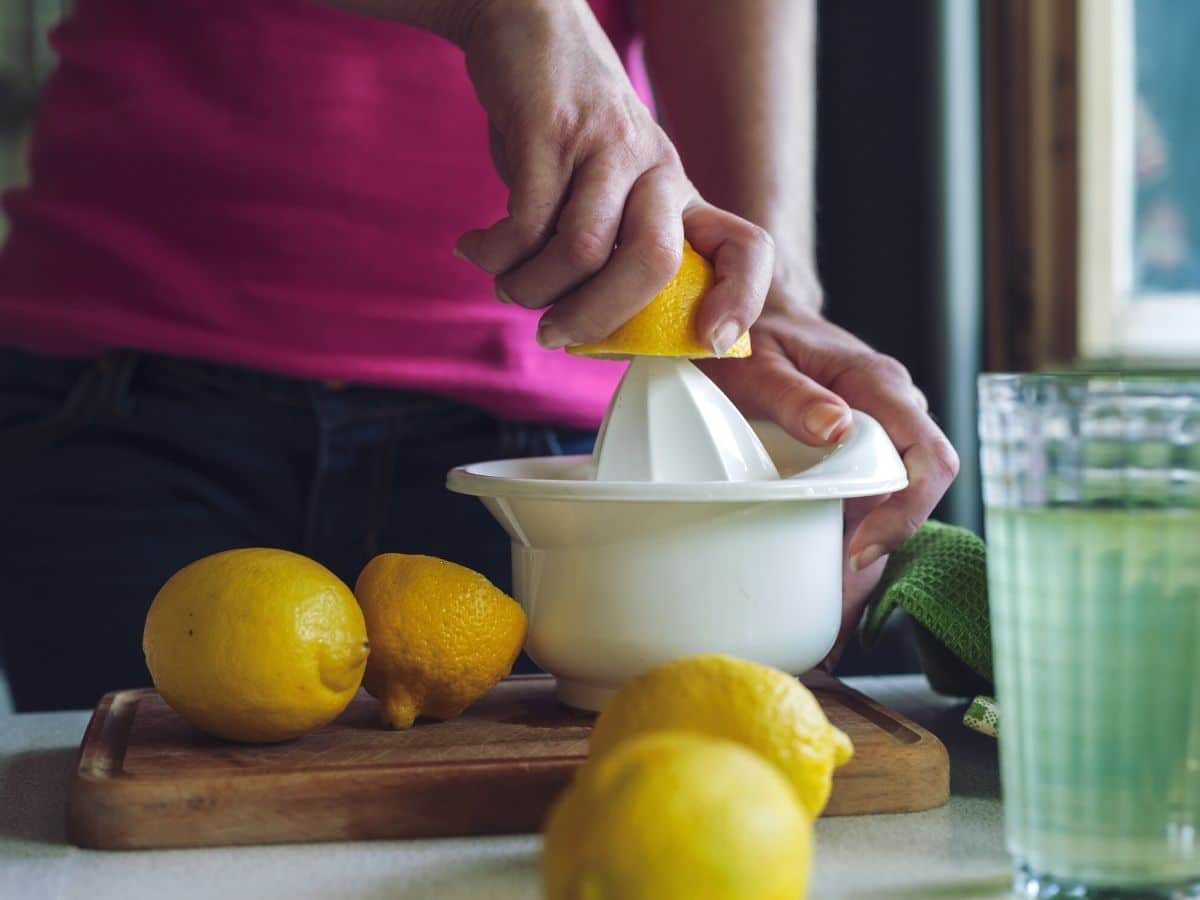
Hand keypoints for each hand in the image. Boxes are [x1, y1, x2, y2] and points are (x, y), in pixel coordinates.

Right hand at [453, 0, 773, 352]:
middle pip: (653, 264)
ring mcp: (607, 145)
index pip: (746, 246)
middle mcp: (656, 169)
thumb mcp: (607, 189)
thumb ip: (609, 252)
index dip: (741, 299)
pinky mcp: (552, 129)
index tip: (708, 342)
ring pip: (582, 252)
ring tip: (505, 284)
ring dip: (531, 287)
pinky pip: (527, 221)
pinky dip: (495, 253)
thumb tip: (586, 332)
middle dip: (596, 318)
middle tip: (552, 334)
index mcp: (677, 194)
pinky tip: (475, 249)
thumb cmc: (564, 134)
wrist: (528, 27)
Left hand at [699, 278, 959, 665]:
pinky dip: (851, 537)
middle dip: (881, 552)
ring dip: (867, 554)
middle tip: (835, 606)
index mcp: (877, 384)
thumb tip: (838, 430)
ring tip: (827, 616)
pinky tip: (823, 581)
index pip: (925, 457)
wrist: (753, 310)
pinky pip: (870, 495)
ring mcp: (881, 428)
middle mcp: (893, 407)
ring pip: (893, 501)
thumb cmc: (749, 331)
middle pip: (915, 491)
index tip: (857, 551)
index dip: (904, 513)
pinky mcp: (862, 446)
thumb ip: (792, 395)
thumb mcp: (754, 362)